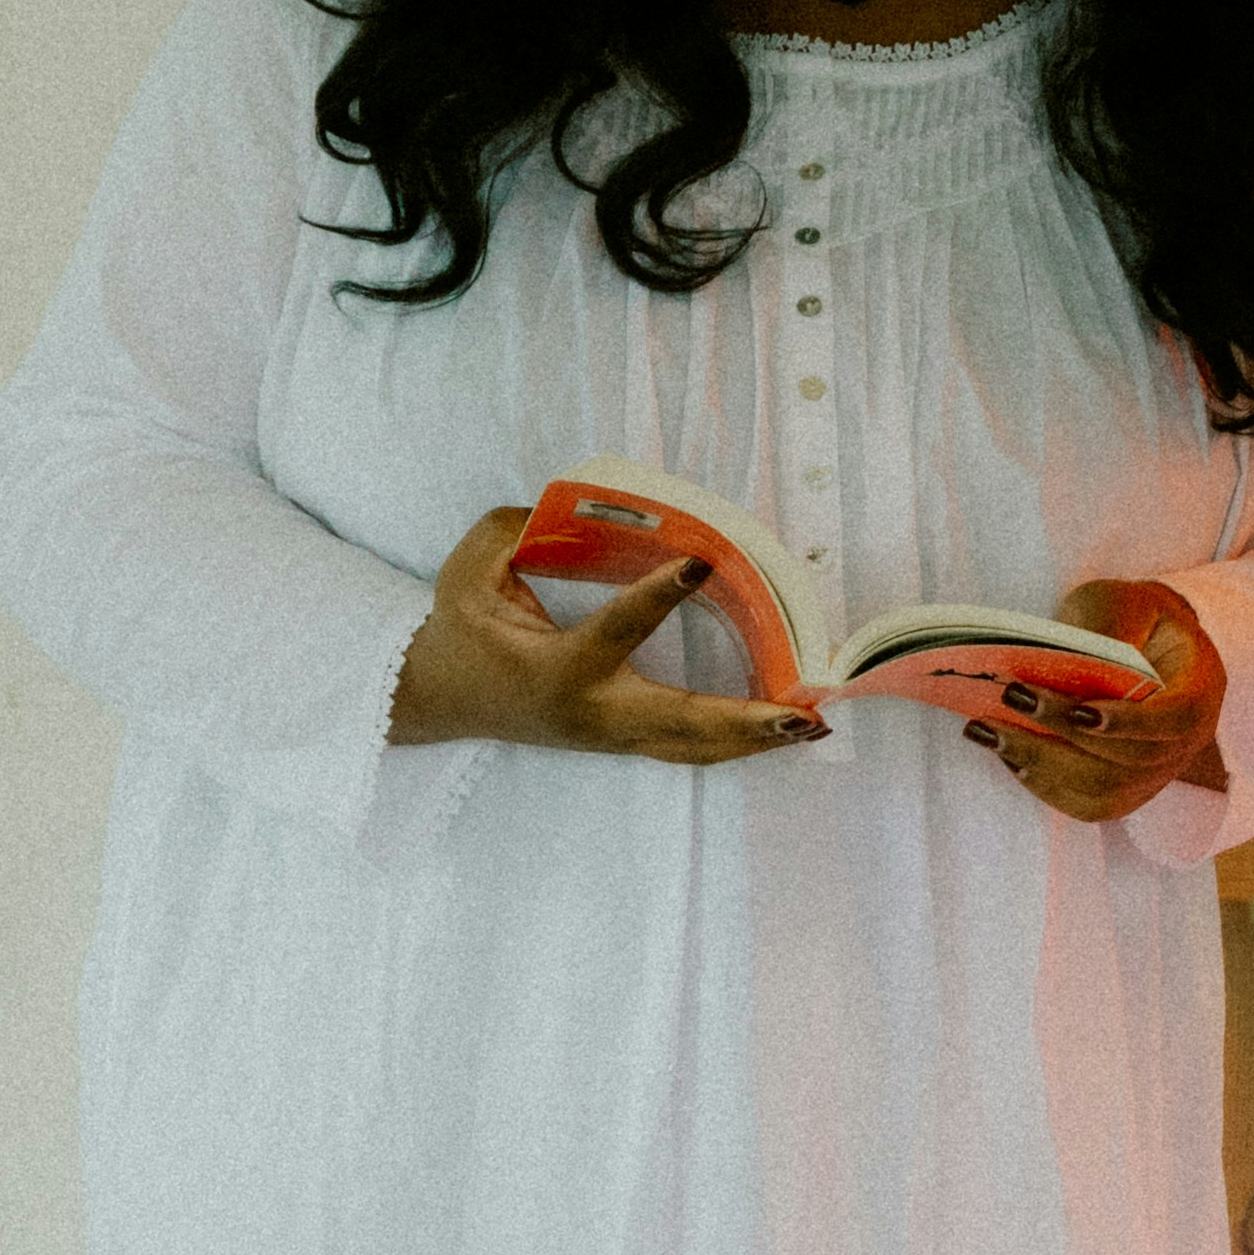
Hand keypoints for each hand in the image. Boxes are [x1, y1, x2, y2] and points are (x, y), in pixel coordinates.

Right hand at [390, 508, 825, 765]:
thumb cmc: (461, 628)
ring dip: (754, 741)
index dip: (659, 596)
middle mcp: (592, 712)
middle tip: (800, 714)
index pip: (618, 629)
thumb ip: (515, 530)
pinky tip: (783, 733)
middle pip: (680, 725)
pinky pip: (687, 748)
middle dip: (743, 723)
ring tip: (812, 726)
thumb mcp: (471, 568)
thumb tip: (568, 506)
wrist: (440, 698)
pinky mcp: (621, 742)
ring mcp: (610, 737)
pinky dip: (736, 744)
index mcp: (557, 667)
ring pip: (692, 749)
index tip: (702, 563)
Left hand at [977, 574, 1225, 824]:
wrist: (1142, 645)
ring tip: (991, 732)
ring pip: (1105, 791)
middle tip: (1011, 699)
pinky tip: (1010, 756)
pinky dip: (1046, 786)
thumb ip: (1104, 625)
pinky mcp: (1127, 791)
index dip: (1131, 723)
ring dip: (1043, 765)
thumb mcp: (1122, 601)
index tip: (1081, 712)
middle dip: (1063, 734)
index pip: (1177, 718)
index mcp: (1201, 687)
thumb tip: (1062, 660)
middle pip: (1131, 760)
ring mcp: (1158, 773)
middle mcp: (1187, 742)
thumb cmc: (1132, 617)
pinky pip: (1089, 806)